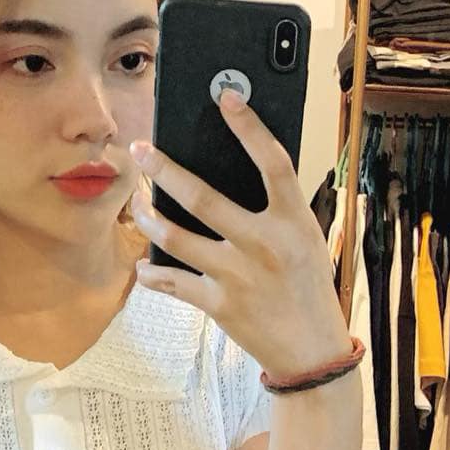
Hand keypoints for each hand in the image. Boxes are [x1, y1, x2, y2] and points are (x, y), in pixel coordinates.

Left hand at [128, 90, 354, 380]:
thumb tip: (237, 171)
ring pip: (176, 237)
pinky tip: (143, 264)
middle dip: (165, 170)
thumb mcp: (306, 241)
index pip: (273, 162)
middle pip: (203, 197)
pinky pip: (173, 283)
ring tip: (137, 204)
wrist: (312, 352)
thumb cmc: (309, 289)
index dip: (249, 126)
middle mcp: (264, 244)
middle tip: (142, 151)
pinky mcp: (219, 305)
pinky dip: (153, 273)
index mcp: (293, 222)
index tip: (227, 97)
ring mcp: (238, 276)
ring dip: (148, 217)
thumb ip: (277, 210)